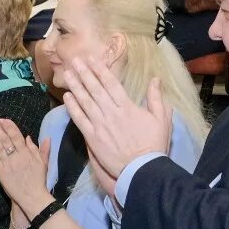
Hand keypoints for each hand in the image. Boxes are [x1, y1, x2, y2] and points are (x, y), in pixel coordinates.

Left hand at [0, 118, 52, 216]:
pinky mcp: (1, 172)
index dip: (9, 127)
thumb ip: (39, 149)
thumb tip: (30, 137)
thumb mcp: (43, 163)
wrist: (32, 196)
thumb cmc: (39, 180)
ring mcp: (7, 164)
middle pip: (6, 139)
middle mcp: (16, 156)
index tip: (4, 120)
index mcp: (26, 153)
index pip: (16, 136)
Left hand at [60, 56, 171, 196]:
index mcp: (127, 106)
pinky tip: (67, 97)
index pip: (111, 84)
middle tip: (74, 60)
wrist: (142, 169)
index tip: (91, 59)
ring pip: (85, 101)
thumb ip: (156, 98)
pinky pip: (80, 120)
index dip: (100, 70)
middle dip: (84, 73)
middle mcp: (111, 112)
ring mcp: (100, 125)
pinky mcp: (92, 138)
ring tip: (67, 74)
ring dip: (76, 86)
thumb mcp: (161, 119)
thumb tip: (155, 79)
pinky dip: (72, 108)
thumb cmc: (153, 144)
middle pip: (95, 89)